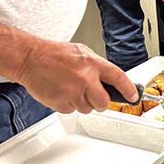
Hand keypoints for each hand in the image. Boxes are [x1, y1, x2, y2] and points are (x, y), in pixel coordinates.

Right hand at [12, 40, 136, 113]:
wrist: (30, 58)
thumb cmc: (54, 54)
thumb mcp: (82, 52)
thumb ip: (97, 66)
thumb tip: (110, 79)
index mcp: (93, 64)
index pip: (118, 78)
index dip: (129, 89)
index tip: (133, 96)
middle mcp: (85, 78)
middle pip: (103, 103)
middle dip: (101, 103)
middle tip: (94, 96)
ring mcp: (72, 92)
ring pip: (87, 109)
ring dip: (82, 103)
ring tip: (71, 89)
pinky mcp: (60, 102)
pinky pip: (71, 111)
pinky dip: (68, 105)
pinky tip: (61, 92)